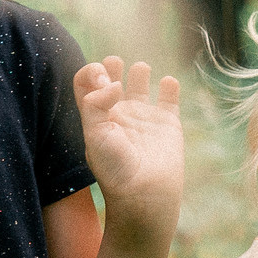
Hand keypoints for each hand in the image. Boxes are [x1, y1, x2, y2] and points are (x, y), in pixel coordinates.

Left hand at [74, 55, 183, 213]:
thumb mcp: (94, 135)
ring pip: (140, 85)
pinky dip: (170, 87)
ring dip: (140, 71)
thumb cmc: (114, 168)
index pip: (86, 84)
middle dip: (111, 65)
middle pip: (112, 80)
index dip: (90, 73)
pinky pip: (170, 99)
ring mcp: (144, 118)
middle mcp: (119, 114)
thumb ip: (94, 103)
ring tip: (140, 67)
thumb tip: (113, 83)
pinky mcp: (168, 124)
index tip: (102, 77)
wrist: (144, 194)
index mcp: (96, 116)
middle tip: (114, 63)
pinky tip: (168, 82)